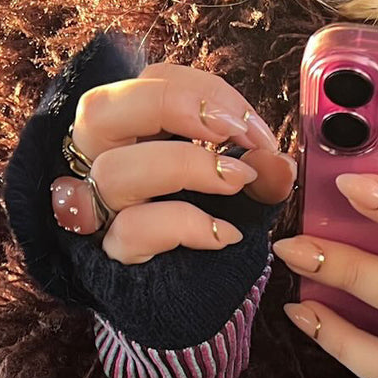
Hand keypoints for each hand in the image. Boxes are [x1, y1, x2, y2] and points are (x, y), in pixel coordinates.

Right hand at [5, 31, 295, 347]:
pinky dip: (187, 225)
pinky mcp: (113, 255)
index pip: (151, 82)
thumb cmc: (207, 225)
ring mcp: (100, 210)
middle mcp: (99, 162)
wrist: (189, 296)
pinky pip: (135, 231)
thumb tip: (278, 162)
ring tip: (238, 181)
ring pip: (114, 171)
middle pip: (99, 111)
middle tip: (232, 131)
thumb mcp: (236, 188)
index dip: (206, 92)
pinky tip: (226, 234)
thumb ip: (257, 168)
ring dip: (186, 166)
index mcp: (129, 129)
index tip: (253, 127)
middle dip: (172, 106)